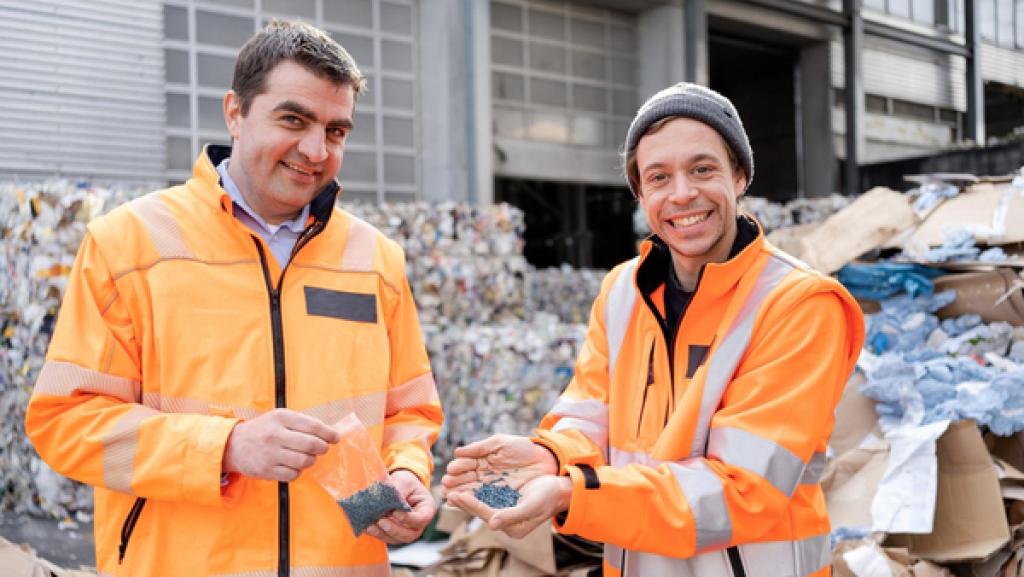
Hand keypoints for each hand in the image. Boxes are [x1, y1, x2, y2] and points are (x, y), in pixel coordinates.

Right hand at [222, 409, 339, 481]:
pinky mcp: (267, 470)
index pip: (313, 426)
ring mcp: (270, 454)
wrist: (233, 445)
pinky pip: (294, 474)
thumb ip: (301, 423)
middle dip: (322, 448)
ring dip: (311, 460)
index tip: (335, 437)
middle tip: (322, 448)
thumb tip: (328, 433)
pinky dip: (298, 472)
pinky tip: (293, 465)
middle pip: (311, 444)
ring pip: (305, 461)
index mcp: (281, 417)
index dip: (328, 433)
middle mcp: (275, 435)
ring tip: (306, 457)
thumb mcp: (279, 418)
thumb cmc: (263, 430)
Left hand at [364, 470, 435, 543]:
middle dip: (394, 529)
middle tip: (381, 521)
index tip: (395, 512)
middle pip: (409, 534)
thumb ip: (398, 490)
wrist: (398, 486)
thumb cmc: (405, 482)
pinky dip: (375, 533)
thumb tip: (386, 501)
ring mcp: (406, 531)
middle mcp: (418, 524)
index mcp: (426, 510)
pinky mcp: (393, 534)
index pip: (421, 519)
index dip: (409, 518)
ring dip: (382, 533)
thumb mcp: (404, 481)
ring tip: (371, 525)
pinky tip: (366, 527)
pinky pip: (385, 537)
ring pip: (396, 539)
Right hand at [441, 435, 556, 499]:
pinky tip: (465, 504)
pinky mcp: (501, 497)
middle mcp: (484, 474)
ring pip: (473, 491)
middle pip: (466, 479)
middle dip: (456, 483)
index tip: (450, 471)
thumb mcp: (501, 443)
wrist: (545, 459)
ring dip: (461, 494)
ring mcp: (492, 486)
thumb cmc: (522, 447)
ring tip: (451, 496)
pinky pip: (485, 500)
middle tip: (446, 486)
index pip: (466, 464)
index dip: (458, 468)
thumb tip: (457, 452)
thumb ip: (480, 447)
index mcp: (482, 459)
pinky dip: (474, 502)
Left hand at [446, 474, 571, 538]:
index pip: (487, 515)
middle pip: (480, 510)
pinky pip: (484, 496)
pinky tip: (463, 483)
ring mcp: (504, 510)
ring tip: (449, 486)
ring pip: (480, 502)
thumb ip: (512, 515)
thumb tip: (493, 524)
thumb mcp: (532, 505)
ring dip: (465, 494)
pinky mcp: (503, 501)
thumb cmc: (548, 496)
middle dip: (463, 500)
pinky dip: (473, 490)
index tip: (457, 495)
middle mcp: (505, 521)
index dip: (472, 505)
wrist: (558, 489)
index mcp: (512, 527)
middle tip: (446, 489)